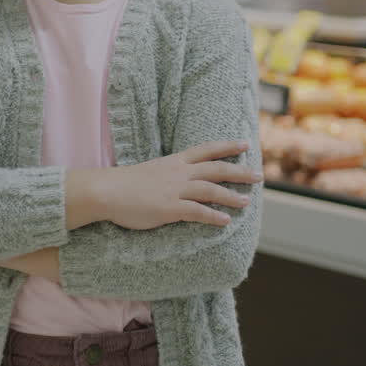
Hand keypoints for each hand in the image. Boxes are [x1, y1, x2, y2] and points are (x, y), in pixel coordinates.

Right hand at [97, 141, 261, 230]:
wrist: (106, 191)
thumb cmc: (124, 184)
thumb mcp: (151, 173)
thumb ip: (168, 176)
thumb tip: (179, 183)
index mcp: (174, 162)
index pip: (206, 150)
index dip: (227, 146)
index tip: (245, 144)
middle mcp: (178, 173)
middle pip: (216, 168)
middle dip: (239, 171)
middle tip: (259, 176)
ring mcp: (174, 190)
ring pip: (210, 190)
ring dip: (231, 196)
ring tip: (247, 201)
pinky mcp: (169, 208)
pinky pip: (197, 212)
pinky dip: (213, 216)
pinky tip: (225, 221)